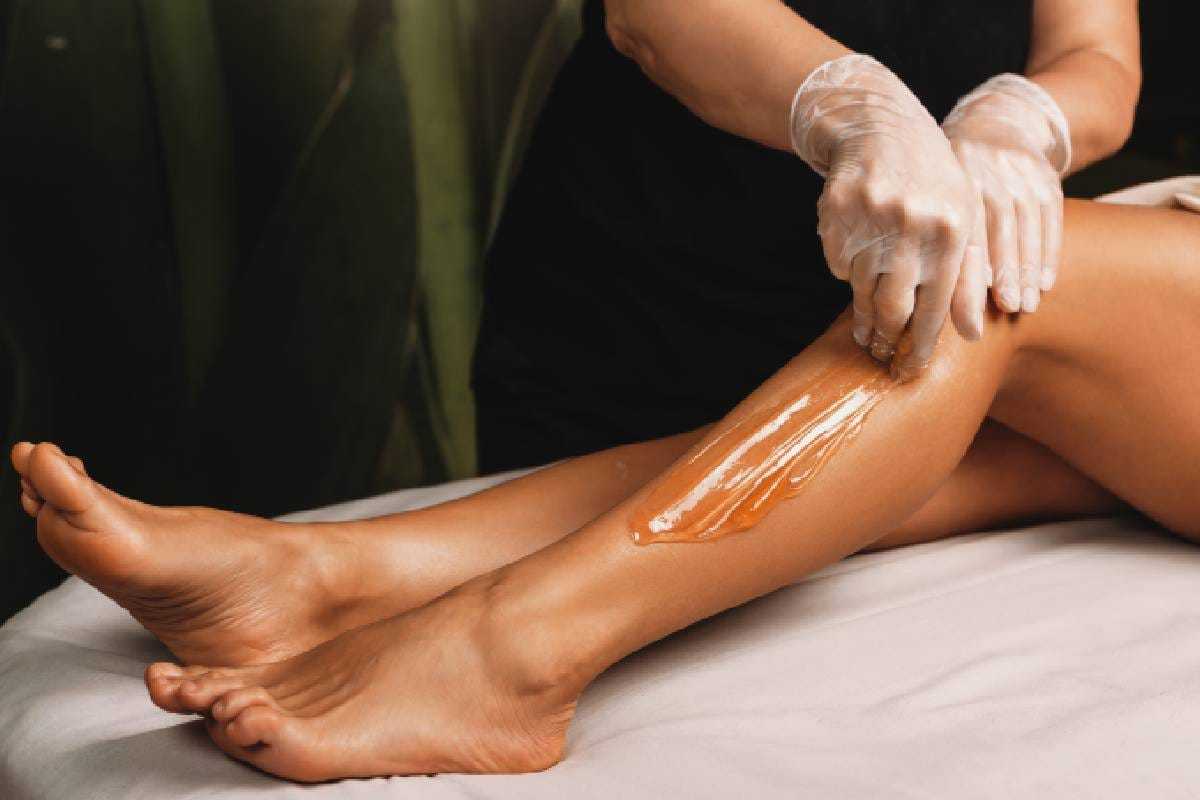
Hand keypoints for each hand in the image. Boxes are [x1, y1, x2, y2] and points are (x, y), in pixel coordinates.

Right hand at [791, 55, 984, 378]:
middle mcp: (911, 226)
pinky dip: (846, 270)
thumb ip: (968, 277)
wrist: (882, 127)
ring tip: (865, 331)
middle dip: (885, 339)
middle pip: (892, 307)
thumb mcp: (963, 220)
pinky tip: (856, 261)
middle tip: (880, 355)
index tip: (909, 371)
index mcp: (950, 231)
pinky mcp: (836, 213)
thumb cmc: (933, 181)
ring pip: (861, 290)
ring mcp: (869, 218)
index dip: (920, 346)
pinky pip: (838, 263)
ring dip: (863, 315)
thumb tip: (970, 334)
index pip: (935, 307)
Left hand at [942, 74, 1070, 312]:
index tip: (975, 301)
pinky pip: (1051, 218)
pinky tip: (1044, 283)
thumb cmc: (945, 173)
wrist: (993, 121)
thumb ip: (922, 230)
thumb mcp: (928, 187)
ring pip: (1028, 226)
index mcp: (953, 176)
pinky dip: (1049, 253)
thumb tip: (909, 290)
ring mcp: (1021, 171)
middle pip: (999, 228)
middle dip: (1005, 274)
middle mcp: (988, 171)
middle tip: (1007, 310)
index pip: (962, 229)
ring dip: (1028, 270)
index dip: (970, 267)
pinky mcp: (1045, 175)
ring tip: (1024, 306)